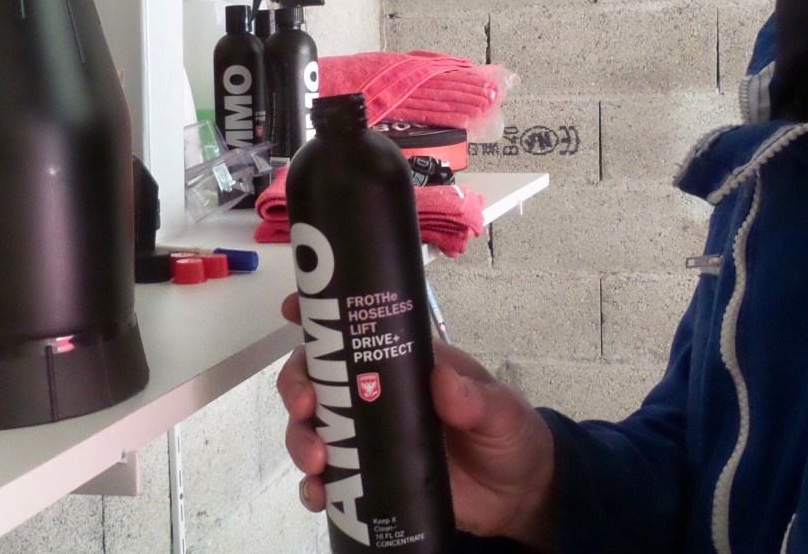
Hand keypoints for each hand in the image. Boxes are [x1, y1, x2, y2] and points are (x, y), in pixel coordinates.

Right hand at [277, 293, 557, 550]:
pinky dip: (313, 485)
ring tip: (317, 462)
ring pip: (312, 428)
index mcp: (404, 364)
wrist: (517, 497)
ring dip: (301, 439)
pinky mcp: (366, 479)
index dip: (318, 318)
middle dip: (299, 388)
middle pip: (316, 380)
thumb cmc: (508, 435)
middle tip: (307, 408)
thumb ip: (477, 399)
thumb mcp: (502, 412)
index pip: (355, 332)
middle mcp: (375, 395)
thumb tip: (442, 382)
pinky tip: (317, 494)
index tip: (290, 310)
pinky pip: (327, 478)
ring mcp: (366, 438)